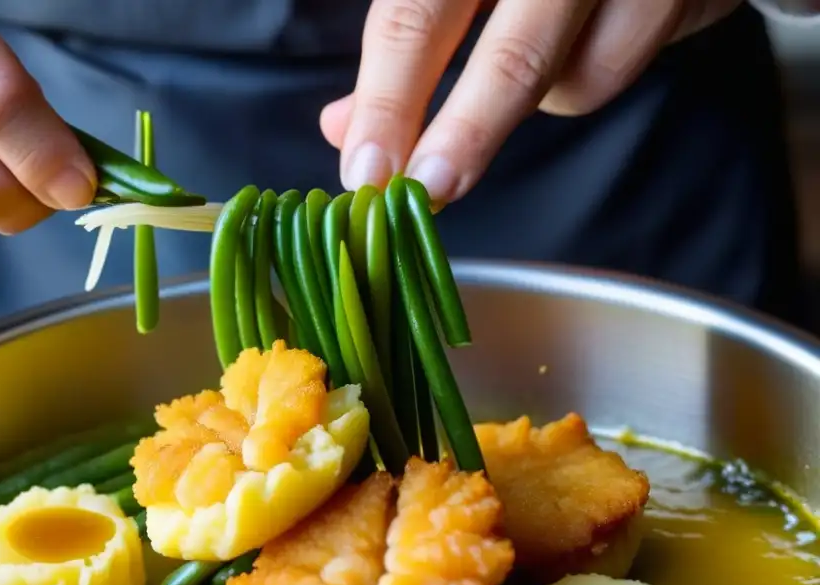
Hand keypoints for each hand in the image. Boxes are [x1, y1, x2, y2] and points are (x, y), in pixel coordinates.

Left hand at [321, 0, 741, 204]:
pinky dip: (584, 75)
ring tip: (531, 54)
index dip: (386, 102)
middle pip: (511, 58)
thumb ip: (406, 41)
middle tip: (426, 191)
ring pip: (572, 82)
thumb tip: (343, 128)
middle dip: (463, 136)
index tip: (366, 172)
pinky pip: (616, 67)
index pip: (413, 16)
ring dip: (535, 99)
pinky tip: (585, 33)